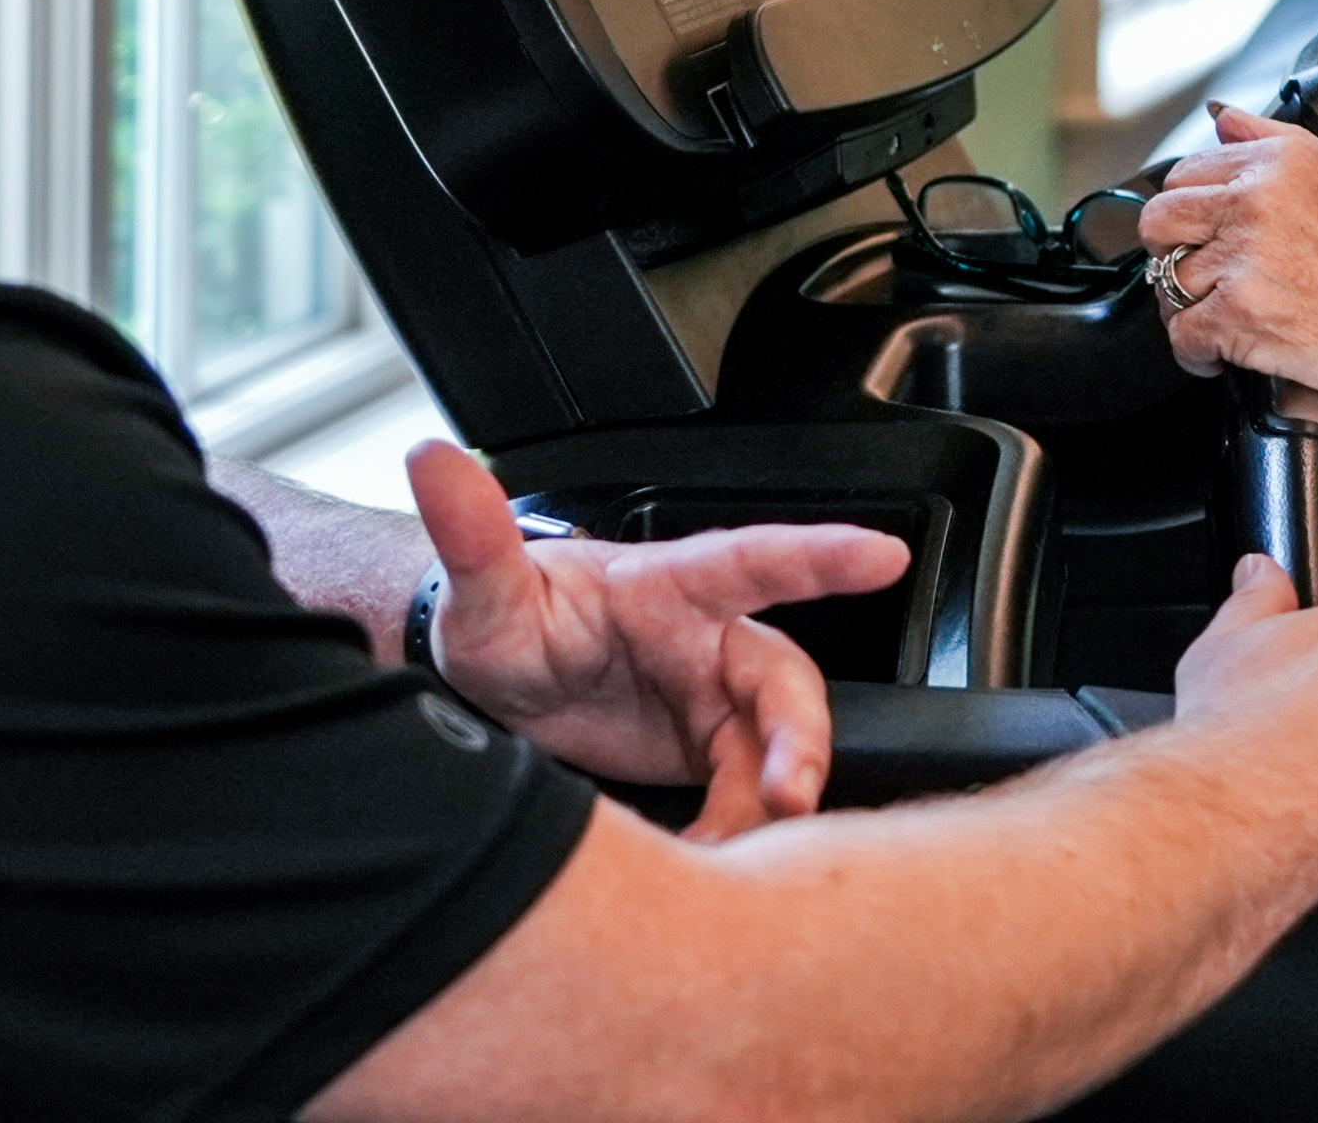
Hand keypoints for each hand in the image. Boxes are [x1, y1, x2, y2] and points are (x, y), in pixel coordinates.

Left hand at [402, 440, 909, 839]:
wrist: (486, 687)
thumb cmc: (495, 622)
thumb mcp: (480, 589)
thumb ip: (468, 531)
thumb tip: (434, 461)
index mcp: (663, 587)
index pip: (748, 561)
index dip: (819, 556)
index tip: (883, 556)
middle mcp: (702, 640)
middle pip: (781, 678)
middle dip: (800, 734)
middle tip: (789, 792)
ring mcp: (708, 700)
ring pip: (773, 742)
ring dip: (770, 794)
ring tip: (734, 842)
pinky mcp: (703, 754)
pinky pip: (744, 792)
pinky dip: (734, 829)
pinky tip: (704, 858)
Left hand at [1138, 105, 1317, 421]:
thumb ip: (1273, 142)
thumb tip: (1224, 119)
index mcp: (1278, 162)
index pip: (1185, 172)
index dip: (1192, 210)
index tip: (1206, 234)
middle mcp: (1254, 201)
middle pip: (1159, 219)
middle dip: (1171, 250)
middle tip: (1201, 275)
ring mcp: (1243, 258)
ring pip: (1166, 281)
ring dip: (1187, 307)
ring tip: (1224, 318)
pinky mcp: (1239, 314)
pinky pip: (1182, 334)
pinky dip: (1198, 353)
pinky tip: (1226, 352)